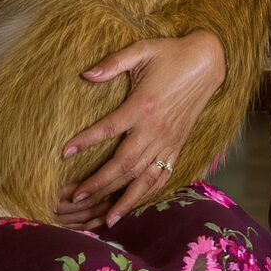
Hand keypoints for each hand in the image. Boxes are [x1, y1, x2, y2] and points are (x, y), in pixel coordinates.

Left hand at [61, 30, 224, 226]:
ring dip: (124, 199)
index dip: (85, 142)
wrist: (206, 63)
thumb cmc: (169, 54)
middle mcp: (155, 129)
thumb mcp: (140, 51)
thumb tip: (86, 73)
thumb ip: (112, 63)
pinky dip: (148, 193)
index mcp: (142, 106)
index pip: (108, 130)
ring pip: (144, 178)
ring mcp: (168, 141)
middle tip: (76, 198)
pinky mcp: (178, 146)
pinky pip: (162, 176)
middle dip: (99, 183)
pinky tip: (134, 205)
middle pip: (124, 164)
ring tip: (105, 219)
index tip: (64, 153)